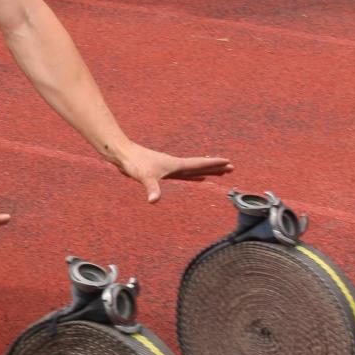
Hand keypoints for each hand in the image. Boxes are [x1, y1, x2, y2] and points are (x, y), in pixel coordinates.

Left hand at [113, 144, 233, 203]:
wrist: (122, 154)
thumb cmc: (134, 163)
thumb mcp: (144, 176)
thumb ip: (151, 188)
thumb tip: (154, 200)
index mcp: (175, 165)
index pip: (199, 164)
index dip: (213, 164)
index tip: (228, 162)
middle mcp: (175, 165)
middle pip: (200, 167)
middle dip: (215, 168)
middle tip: (231, 168)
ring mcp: (169, 168)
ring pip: (194, 170)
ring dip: (207, 172)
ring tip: (220, 173)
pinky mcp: (163, 171)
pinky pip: (184, 174)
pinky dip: (193, 176)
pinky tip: (198, 178)